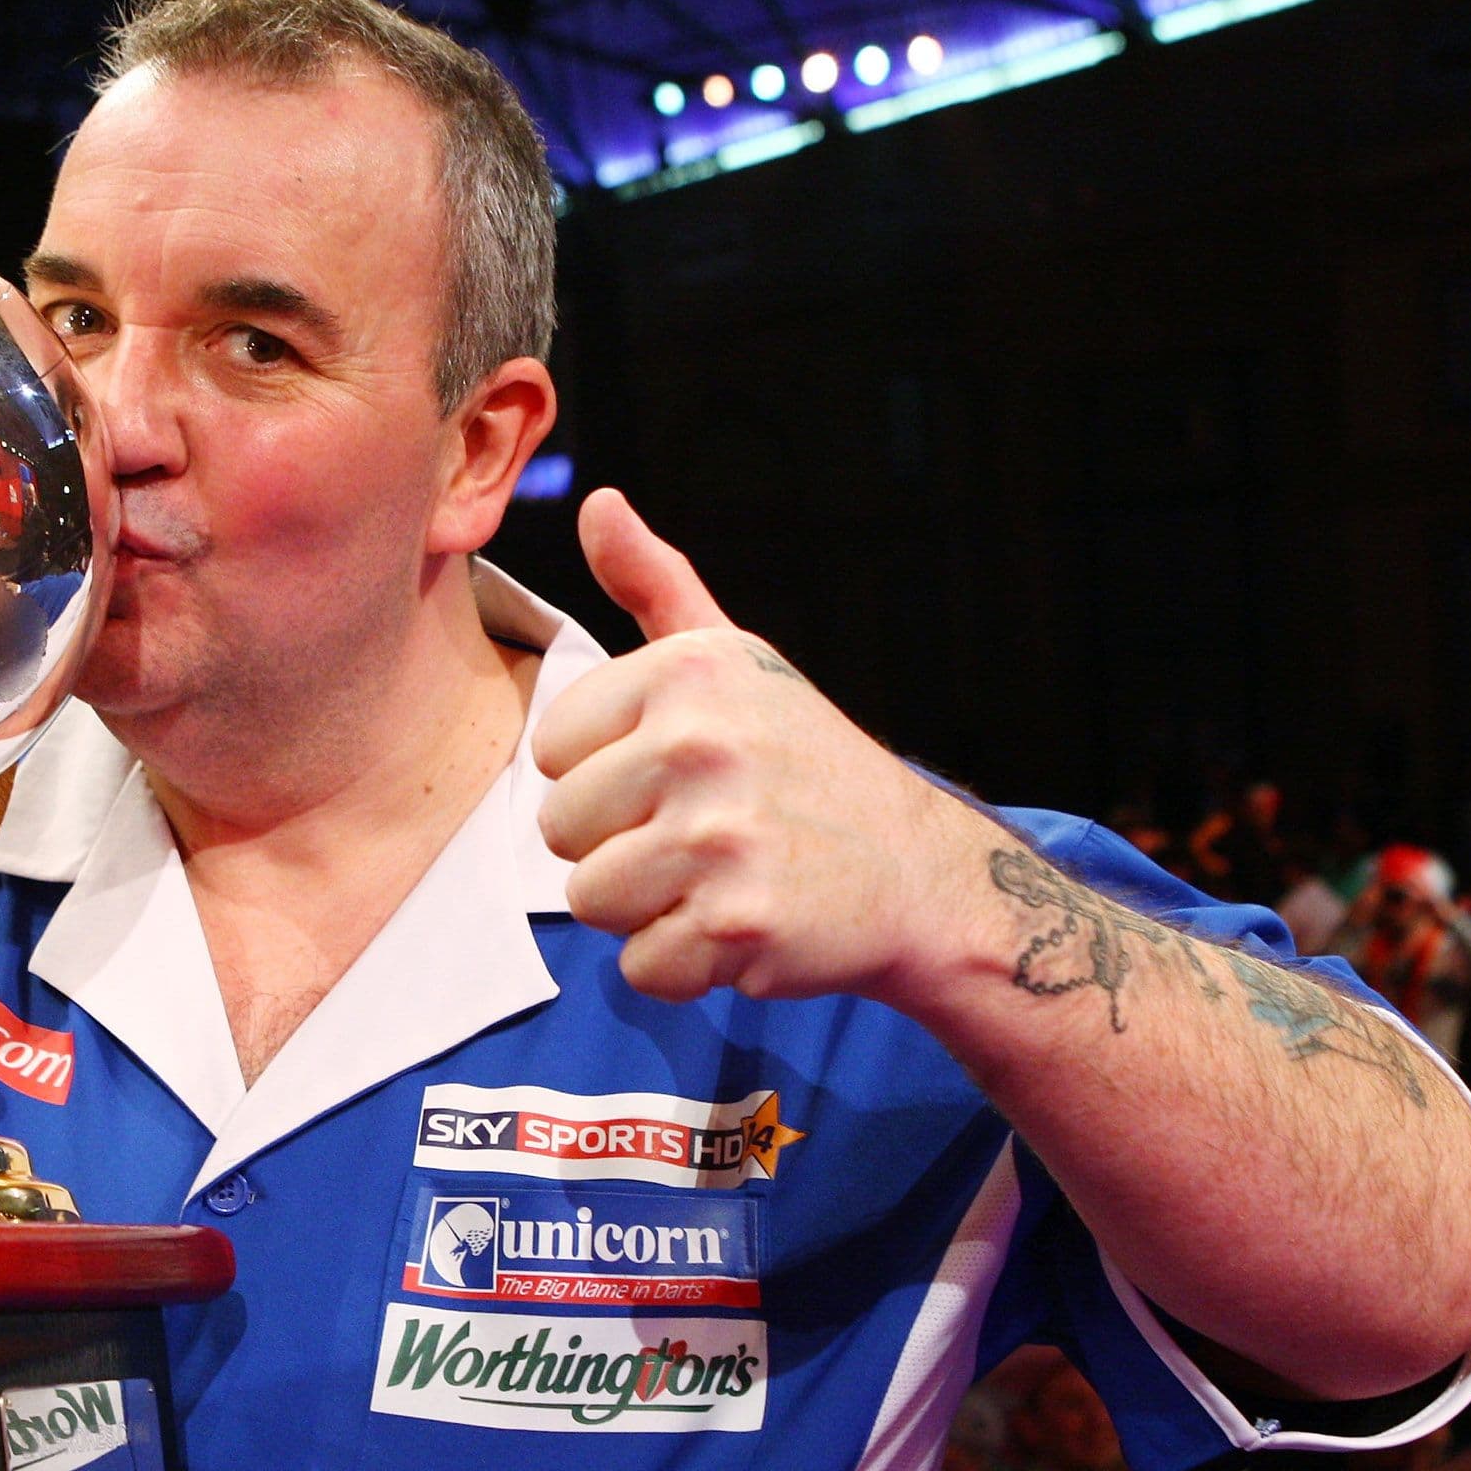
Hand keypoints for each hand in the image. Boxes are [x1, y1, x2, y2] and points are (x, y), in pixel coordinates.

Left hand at [534, 489, 978, 1001]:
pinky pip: (642, 968)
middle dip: (618, 847)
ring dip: (646, 910)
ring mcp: (720, 837)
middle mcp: (701, 743)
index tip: (677, 776)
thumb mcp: (736, 660)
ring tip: (716, 881)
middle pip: (559, 829)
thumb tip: (596, 503)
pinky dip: (684, 968)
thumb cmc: (805, 764)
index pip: (552, 748)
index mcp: (687, 671)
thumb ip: (655, 585)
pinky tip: (741, 929)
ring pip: (590, 901)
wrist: (918, 873)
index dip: (604, 775)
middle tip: (702, 837)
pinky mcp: (737, 924)